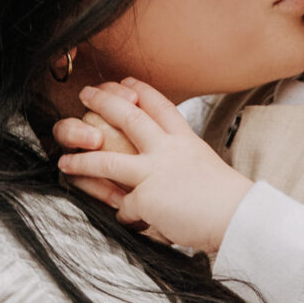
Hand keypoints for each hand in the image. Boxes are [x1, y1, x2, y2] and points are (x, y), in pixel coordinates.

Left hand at [55, 82, 250, 255]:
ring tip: (65, 160)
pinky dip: (125, 215)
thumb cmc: (228, 200)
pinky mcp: (146, 198)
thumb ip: (182, 165)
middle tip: (87, 94)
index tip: (127, 82)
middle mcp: (168, 150)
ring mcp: (154, 172)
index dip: (141, 92)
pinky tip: (130, 220)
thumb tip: (163, 177)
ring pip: (107, 160)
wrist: (238, 217)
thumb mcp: (206, 168)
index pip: (161, 107)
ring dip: (82, 159)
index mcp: (186, 141)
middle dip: (104, 102)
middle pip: (129, 118)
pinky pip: (124, 207)